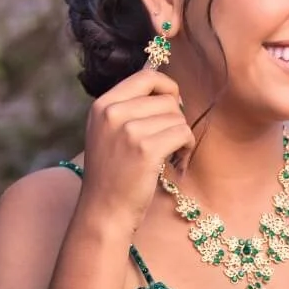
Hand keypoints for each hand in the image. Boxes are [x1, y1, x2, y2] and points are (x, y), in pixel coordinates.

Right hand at [81, 66, 194, 230]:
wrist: (104, 211)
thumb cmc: (112, 176)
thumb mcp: (107, 134)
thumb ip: (129, 109)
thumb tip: (169, 92)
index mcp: (102, 105)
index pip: (145, 77)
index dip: (167, 87)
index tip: (173, 105)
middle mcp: (112, 113)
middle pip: (166, 98)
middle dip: (176, 119)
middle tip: (171, 143)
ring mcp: (128, 130)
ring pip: (177, 116)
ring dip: (182, 136)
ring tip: (172, 156)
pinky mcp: (146, 149)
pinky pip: (183, 133)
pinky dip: (187, 148)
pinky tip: (177, 163)